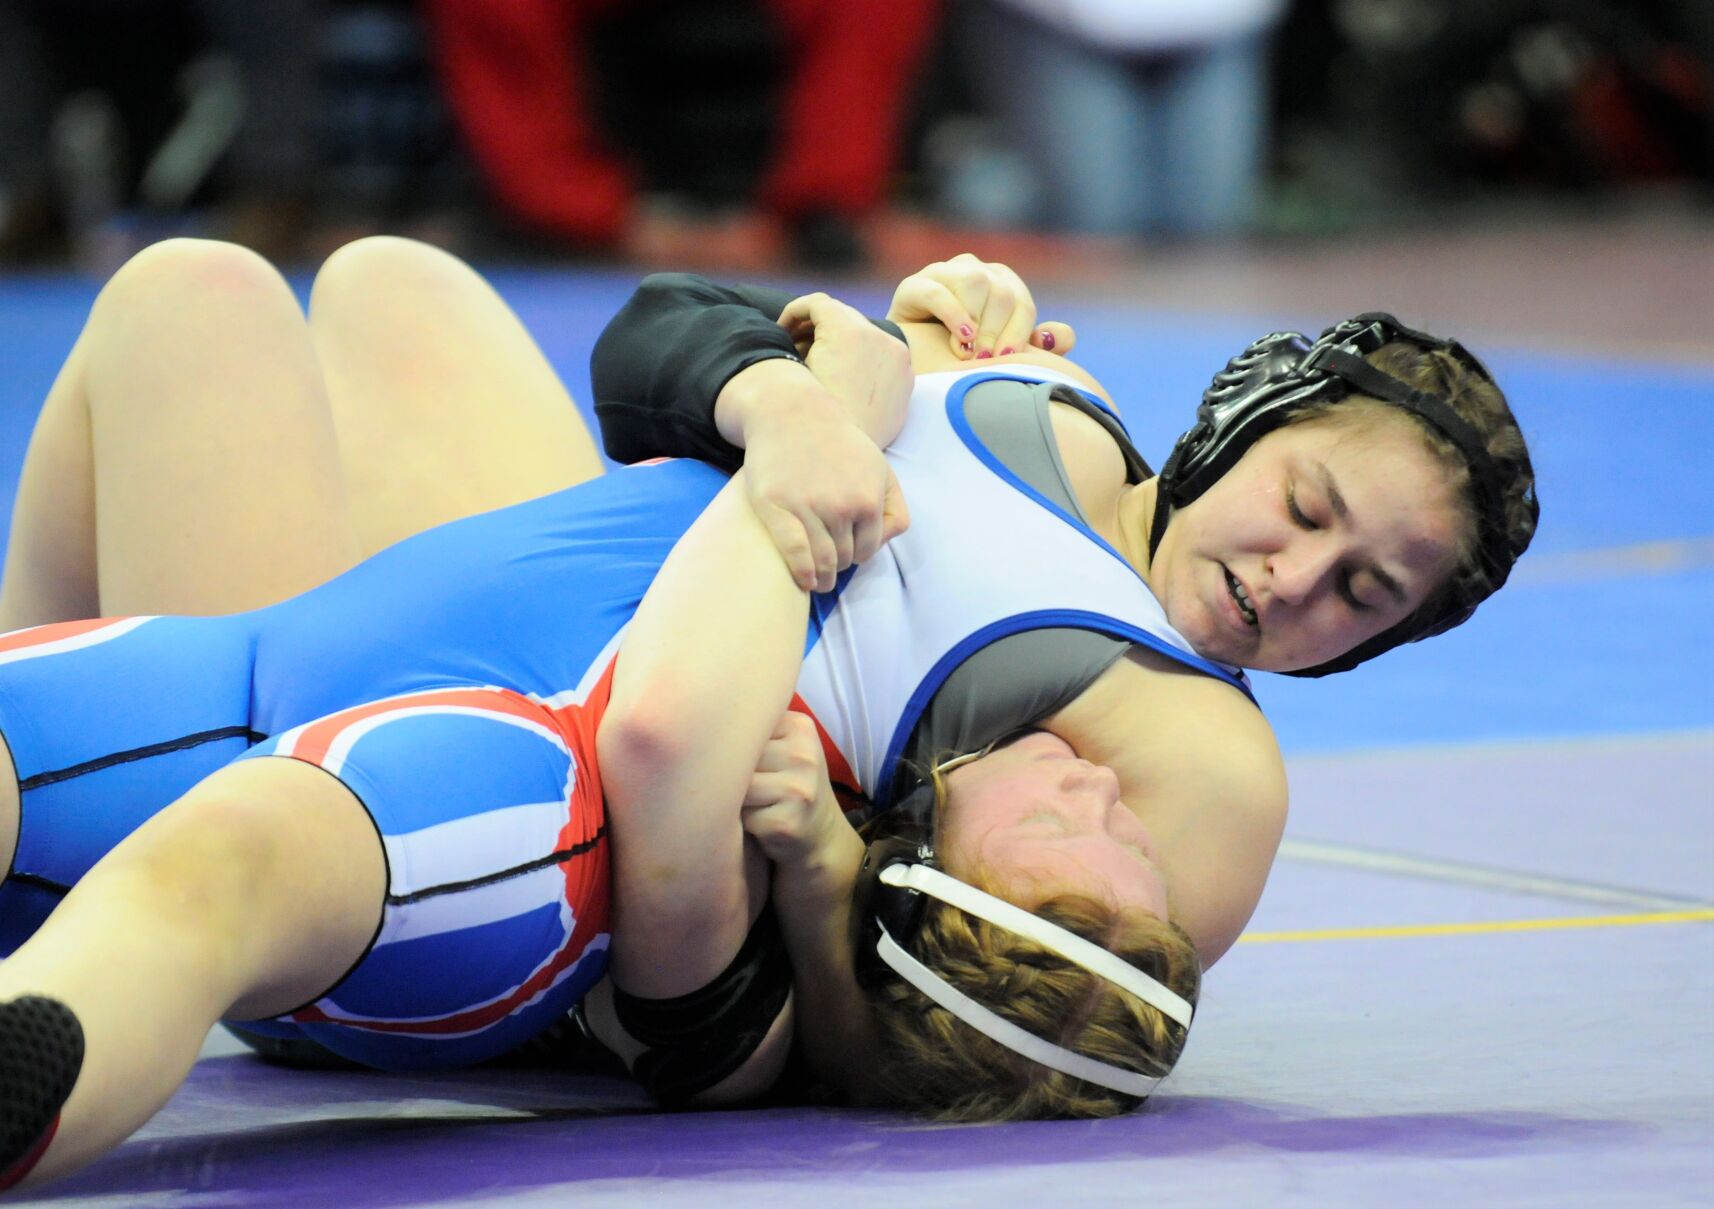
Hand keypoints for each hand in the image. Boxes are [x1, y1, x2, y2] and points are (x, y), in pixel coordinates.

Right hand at [718, 292, 911, 591]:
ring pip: (822, 562)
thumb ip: (893, 507)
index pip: (868, 549)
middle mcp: (840, 505)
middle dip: (838, 564)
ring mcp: (807, 507)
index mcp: (868, 498)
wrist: (791, 415)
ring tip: (817, 580)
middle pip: (845, 558)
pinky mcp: (775, 507)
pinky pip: (794, 554)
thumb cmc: (837, 446)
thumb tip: (885, 542)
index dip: (857, 555)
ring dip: (821, 577)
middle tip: (828, 564)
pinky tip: (803, 580)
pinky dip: (802, 573)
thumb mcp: (878, 468)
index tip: (846, 554)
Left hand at [741, 711, 848, 866]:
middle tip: (747, 785)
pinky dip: (744, 823)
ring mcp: (798, 789)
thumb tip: (701, 726)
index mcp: (800, 727)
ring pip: (734, 786)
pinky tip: (762, 823)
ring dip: (735, 799)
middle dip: (731, 772)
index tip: (741, 759)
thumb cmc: (791, 787)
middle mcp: (803, 755)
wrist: (822, 837)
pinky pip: (741, 816)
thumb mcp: (785, 748)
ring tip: (754, 803)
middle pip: (735, 755)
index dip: (731, 744)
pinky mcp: (786, 822)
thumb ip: (755, 731)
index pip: (742, 725)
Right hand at [887, 253, 1076, 361]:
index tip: (1008, 360)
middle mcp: (973, 271)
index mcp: (998, 284)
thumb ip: (1033, 346)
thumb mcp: (1000, 356)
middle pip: (1000, 290)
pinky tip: (958, 337)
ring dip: (976, 321)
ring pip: (974, 281)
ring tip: (967, 352)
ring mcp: (942, 274)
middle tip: (985, 360)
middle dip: (996, 330)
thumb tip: (1065, 337)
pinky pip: (937, 290)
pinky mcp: (912, 287)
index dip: (1019, 331)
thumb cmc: (959, 360)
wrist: (910, 366)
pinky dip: (952, 314)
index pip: (1021, 301)